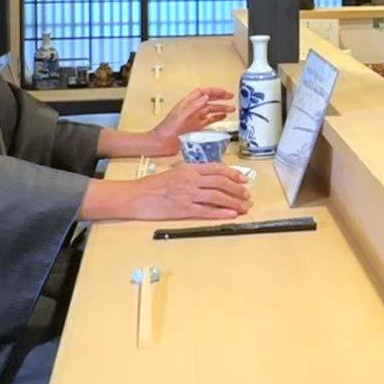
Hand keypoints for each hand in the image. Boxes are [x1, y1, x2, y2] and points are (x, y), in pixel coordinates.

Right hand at [125, 162, 250, 220]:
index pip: (217, 168)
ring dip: (234, 202)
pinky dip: (221, 213)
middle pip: (221, 183)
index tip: (244, 179)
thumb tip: (210, 178)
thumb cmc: (153, 185)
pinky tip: (231, 214)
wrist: (136, 196)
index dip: (233, 174)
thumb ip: (192, 174)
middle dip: (237, 190)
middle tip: (247, 195)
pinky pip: (206, 211)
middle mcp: (191, 180)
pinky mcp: (183, 210)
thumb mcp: (174, 172)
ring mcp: (188, 195)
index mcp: (189, 168)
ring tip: (244, 207)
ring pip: (217, 197)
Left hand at [152, 86, 233, 145]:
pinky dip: (216, 119)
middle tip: (231, 97)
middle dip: (220, 97)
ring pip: (210, 111)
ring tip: (231, 109)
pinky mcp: (195, 129)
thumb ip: (193, 106)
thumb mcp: (180, 116)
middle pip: (208, 100)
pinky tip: (222, 118)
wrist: (160, 144)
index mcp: (187, 104)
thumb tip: (206, 96)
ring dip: (221, 109)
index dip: (214, 90)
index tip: (224, 92)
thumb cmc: (166, 130)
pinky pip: (208, 121)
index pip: (202, 92)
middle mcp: (191, 110)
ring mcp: (194, 119)